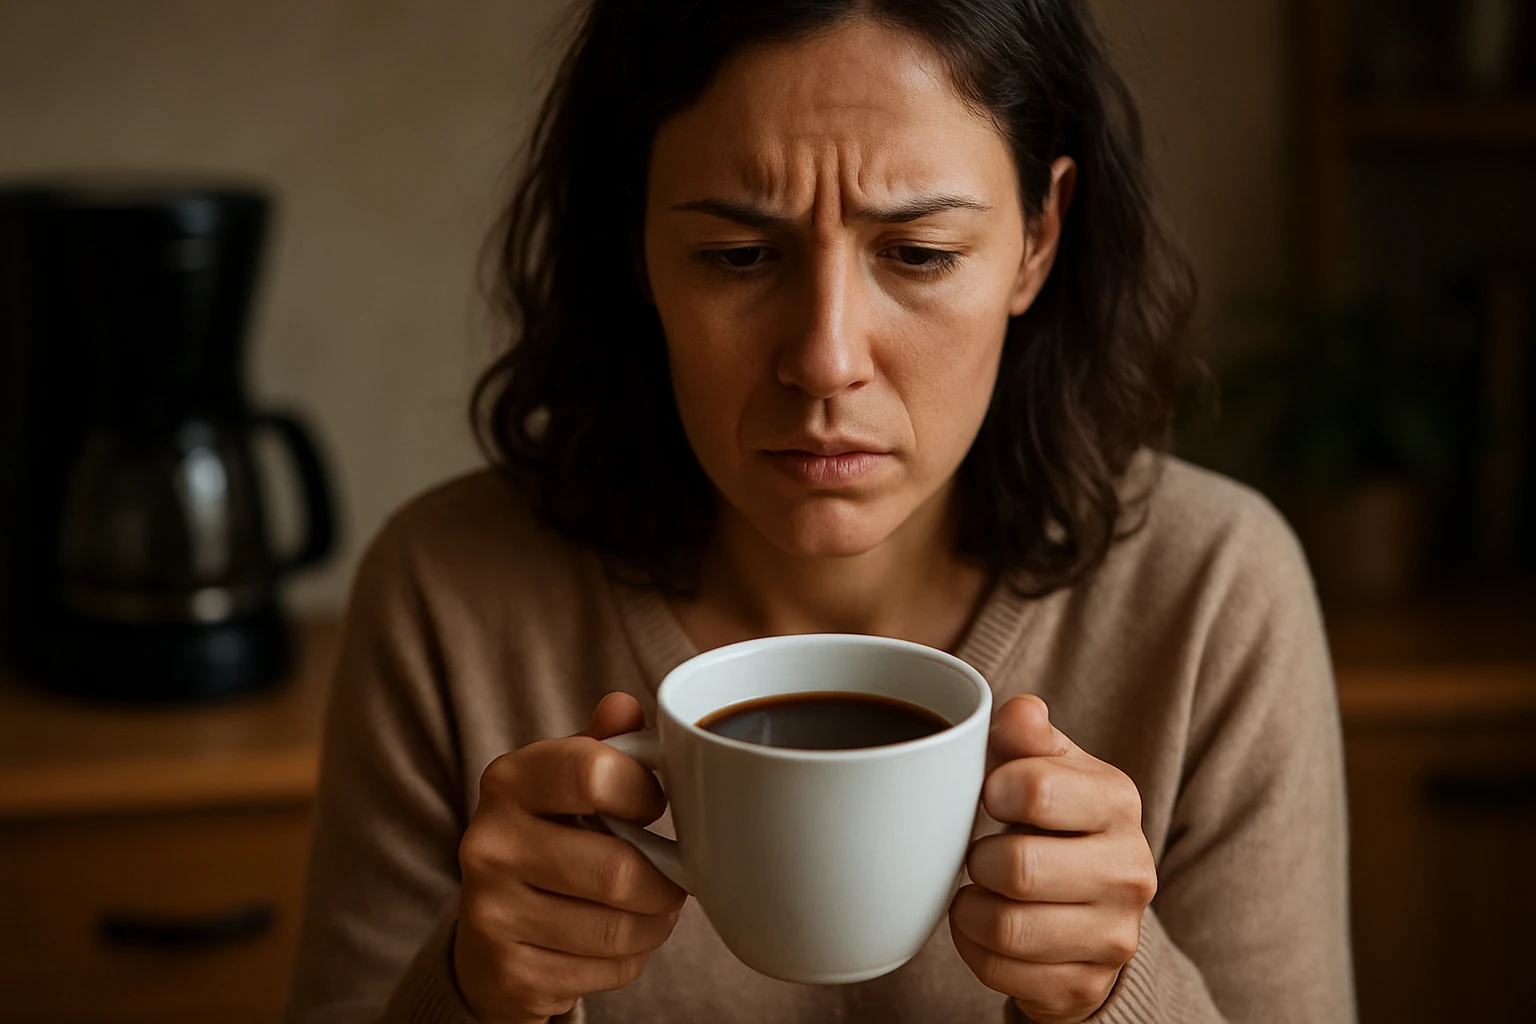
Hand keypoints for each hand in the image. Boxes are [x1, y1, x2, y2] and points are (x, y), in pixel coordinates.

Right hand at [454, 692, 686, 1023]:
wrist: (492, 931)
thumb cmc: (551, 836)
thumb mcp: (569, 780)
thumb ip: (604, 742)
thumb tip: (623, 705)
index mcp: (508, 780)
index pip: (593, 773)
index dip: (644, 791)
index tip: (652, 803)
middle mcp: (489, 844)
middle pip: (618, 870)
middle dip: (666, 878)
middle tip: (672, 873)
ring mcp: (492, 913)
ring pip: (620, 928)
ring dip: (656, 922)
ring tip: (651, 906)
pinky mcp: (510, 973)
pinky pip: (608, 970)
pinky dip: (632, 958)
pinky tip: (617, 939)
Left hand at [949, 695, 1156, 1023]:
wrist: (1091, 908)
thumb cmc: (1055, 822)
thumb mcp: (1047, 767)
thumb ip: (1027, 734)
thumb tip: (1020, 711)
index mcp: (1117, 802)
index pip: (1034, 789)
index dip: (992, 791)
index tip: (990, 796)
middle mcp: (1130, 871)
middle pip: (1017, 867)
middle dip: (978, 859)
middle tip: (979, 853)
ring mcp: (1114, 935)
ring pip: (1006, 927)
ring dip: (970, 908)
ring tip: (978, 890)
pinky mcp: (1085, 985)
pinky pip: (1000, 972)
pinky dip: (974, 949)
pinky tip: (984, 928)